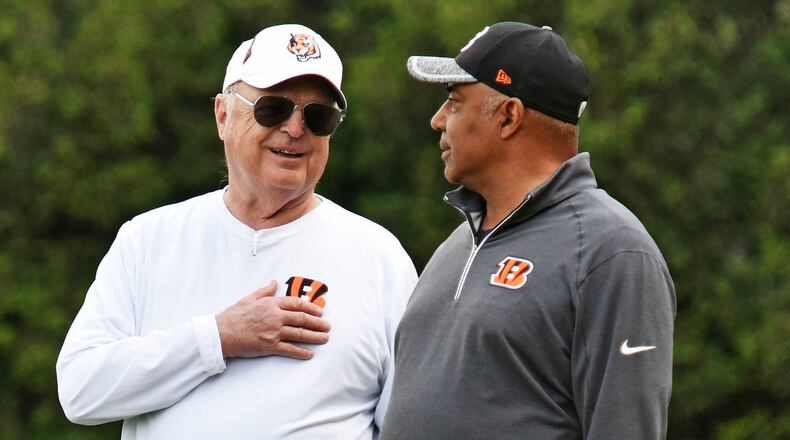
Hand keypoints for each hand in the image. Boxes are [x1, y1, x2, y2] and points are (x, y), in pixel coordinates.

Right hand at [215, 281, 330, 359]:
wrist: (220, 333)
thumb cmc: (233, 316)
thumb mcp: (249, 298)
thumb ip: (264, 291)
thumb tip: (274, 282)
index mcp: (271, 304)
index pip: (297, 303)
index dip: (311, 308)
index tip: (320, 312)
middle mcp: (275, 316)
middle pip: (302, 319)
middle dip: (318, 323)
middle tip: (328, 326)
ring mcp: (273, 331)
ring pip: (299, 333)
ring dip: (314, 337)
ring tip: (325, 338)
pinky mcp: (269, 346)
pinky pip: (289, 349)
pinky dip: (301, 352)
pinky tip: (310, 354)